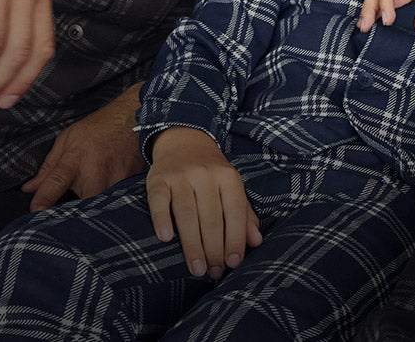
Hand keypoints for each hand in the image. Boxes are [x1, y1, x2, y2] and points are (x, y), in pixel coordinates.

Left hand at [22, 83, 145, 211]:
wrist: (133, 117)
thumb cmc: (97, 129)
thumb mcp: (67, 140)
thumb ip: (48, 167)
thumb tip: (29, 189)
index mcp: (75, 159)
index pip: (54, 183)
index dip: (43, 199)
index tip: (35, 211)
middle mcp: (95, 171)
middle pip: (81, 206)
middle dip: (75, 211)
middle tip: (73, 210)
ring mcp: (116, 179)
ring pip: (101, 207)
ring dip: (95, 207)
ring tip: (95, 197)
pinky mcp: (132, 184)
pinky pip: (118, 201)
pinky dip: (112, 201)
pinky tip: (112, 191)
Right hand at [146, 127, 261, 279]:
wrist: (183, 141)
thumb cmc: (211, 174)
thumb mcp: (231, 188)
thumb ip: (244, 214)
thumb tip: (257, 242)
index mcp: (228, 177)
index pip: (235, 212)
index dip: (235, 239)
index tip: (233, 263)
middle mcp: (205, 174)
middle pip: (211, 217)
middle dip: (214, 249)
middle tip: (212, 272)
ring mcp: (180, 176)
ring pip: (187, 214)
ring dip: (192, 244)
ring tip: (197, 268)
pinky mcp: (158, 179)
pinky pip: (159, 201)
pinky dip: (161, 220)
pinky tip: (165, 239)